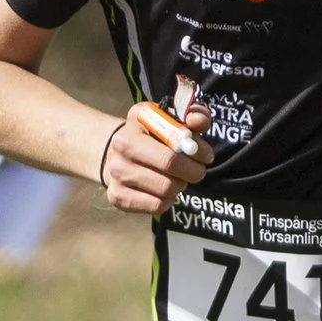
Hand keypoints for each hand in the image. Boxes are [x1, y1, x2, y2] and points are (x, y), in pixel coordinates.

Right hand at [97, 78, 210, 216]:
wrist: (116, 153)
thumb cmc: (153, 134)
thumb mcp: (174, 117)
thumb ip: (194, 114)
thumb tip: (197, 121)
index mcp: (138, 119)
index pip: (174, 139)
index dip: (197, 150)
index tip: (205, 155)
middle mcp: (122, 145)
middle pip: (170, 165)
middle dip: (193, 171)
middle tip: (197, 171)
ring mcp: (116, 172)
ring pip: (166, 189)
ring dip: (180, 186)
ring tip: (177, 179)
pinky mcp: (117, 196)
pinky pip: (156, 206)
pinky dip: (168, 201)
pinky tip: (165, 192)